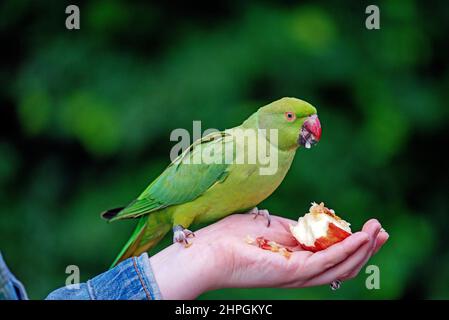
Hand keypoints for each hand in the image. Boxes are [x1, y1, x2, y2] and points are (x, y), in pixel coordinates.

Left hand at [150, 214, 388, 298]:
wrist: (208, 251)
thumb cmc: (231, 236)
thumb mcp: (268, 226)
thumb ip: (291, 229)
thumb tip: (312, 225)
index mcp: (293, 260)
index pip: (329, 256)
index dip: (351, 243)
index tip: (366, 227)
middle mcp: (298, 272)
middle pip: (341, 266)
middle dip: (365, 248)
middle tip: (382, 231)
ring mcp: (296, 275)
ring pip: (340, 267)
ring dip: (362, 249)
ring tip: (378, 232)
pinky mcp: (291, 273)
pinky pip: (327, 261)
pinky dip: (347, 250)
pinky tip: (360, 237)